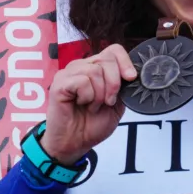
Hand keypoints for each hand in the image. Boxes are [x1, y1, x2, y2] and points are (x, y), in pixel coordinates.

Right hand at [38, 44, 136, 164]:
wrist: (75, 143)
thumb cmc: (92, 124)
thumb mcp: (117, 104)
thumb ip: (123, 87)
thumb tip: (132, 74)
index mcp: (96, 68)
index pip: (114, 50)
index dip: (125, 62)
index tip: (131, 78)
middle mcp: (82, 66)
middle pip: (107, 59)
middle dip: (114, 83)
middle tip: (108, 102)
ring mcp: (69, 73)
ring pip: (95, 71)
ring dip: (99, 94)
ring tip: (92, 105)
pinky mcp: (60, 83)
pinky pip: (82, 81)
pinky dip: (87, 97)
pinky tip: (80, 104)